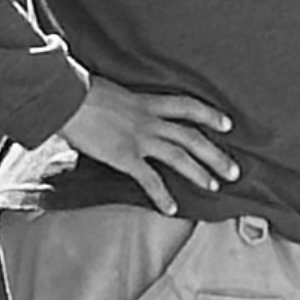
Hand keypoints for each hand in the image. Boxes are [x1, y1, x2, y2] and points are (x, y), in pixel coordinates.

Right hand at [59, 76, 238, 215]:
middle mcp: (149, 120)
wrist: (65, 97)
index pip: (187, 106)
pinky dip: (162, 196)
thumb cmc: (78, 90)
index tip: (228, 124)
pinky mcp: (125, 156)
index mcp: (146, 102)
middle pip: (192, 137)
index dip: (210, 115)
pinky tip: (172, 209)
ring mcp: (139, 139)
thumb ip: (119, 100)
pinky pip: (150, 180)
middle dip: (216, 155)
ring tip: (215, 187)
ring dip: (200, 173)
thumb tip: (117, 107)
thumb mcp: (108, 90)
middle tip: (234, 171)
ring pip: (180, 157)